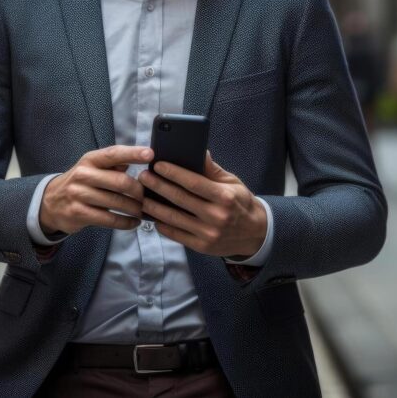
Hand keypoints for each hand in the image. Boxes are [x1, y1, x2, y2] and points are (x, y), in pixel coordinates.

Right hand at [40, 145, 153, 234]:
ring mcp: (79, 194)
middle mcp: (83, 175)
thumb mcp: (93, 167)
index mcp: (90, 160)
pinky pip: (109, 220)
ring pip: (116, 202)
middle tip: (147, 197)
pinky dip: (125, 222)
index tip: (150, 155)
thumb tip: (140, 158)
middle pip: (120, 182)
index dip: (133, 153)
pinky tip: (133, 222)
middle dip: (138, 191)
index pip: (113, 154)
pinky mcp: (79, 213)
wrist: (51, 202)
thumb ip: (115, 163)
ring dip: (134, 209)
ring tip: (142, 211)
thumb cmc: (81, 182)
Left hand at [139, 151, 266, 257]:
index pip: (193, 182)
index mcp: (224, 197)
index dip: (173, 173)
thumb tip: (199, 151)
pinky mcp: (201, 246)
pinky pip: (176, 234)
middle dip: (158, 186)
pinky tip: (152, 215)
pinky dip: (162, 224)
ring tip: (142, 196)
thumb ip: (213, 169)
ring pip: (174, 218)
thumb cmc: (241, 203)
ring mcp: (207, 233)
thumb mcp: (233, 183)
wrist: (255, 234)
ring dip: (154, 206)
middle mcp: (216, 216)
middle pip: (180, 199)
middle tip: (143, 176)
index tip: (157, 165)